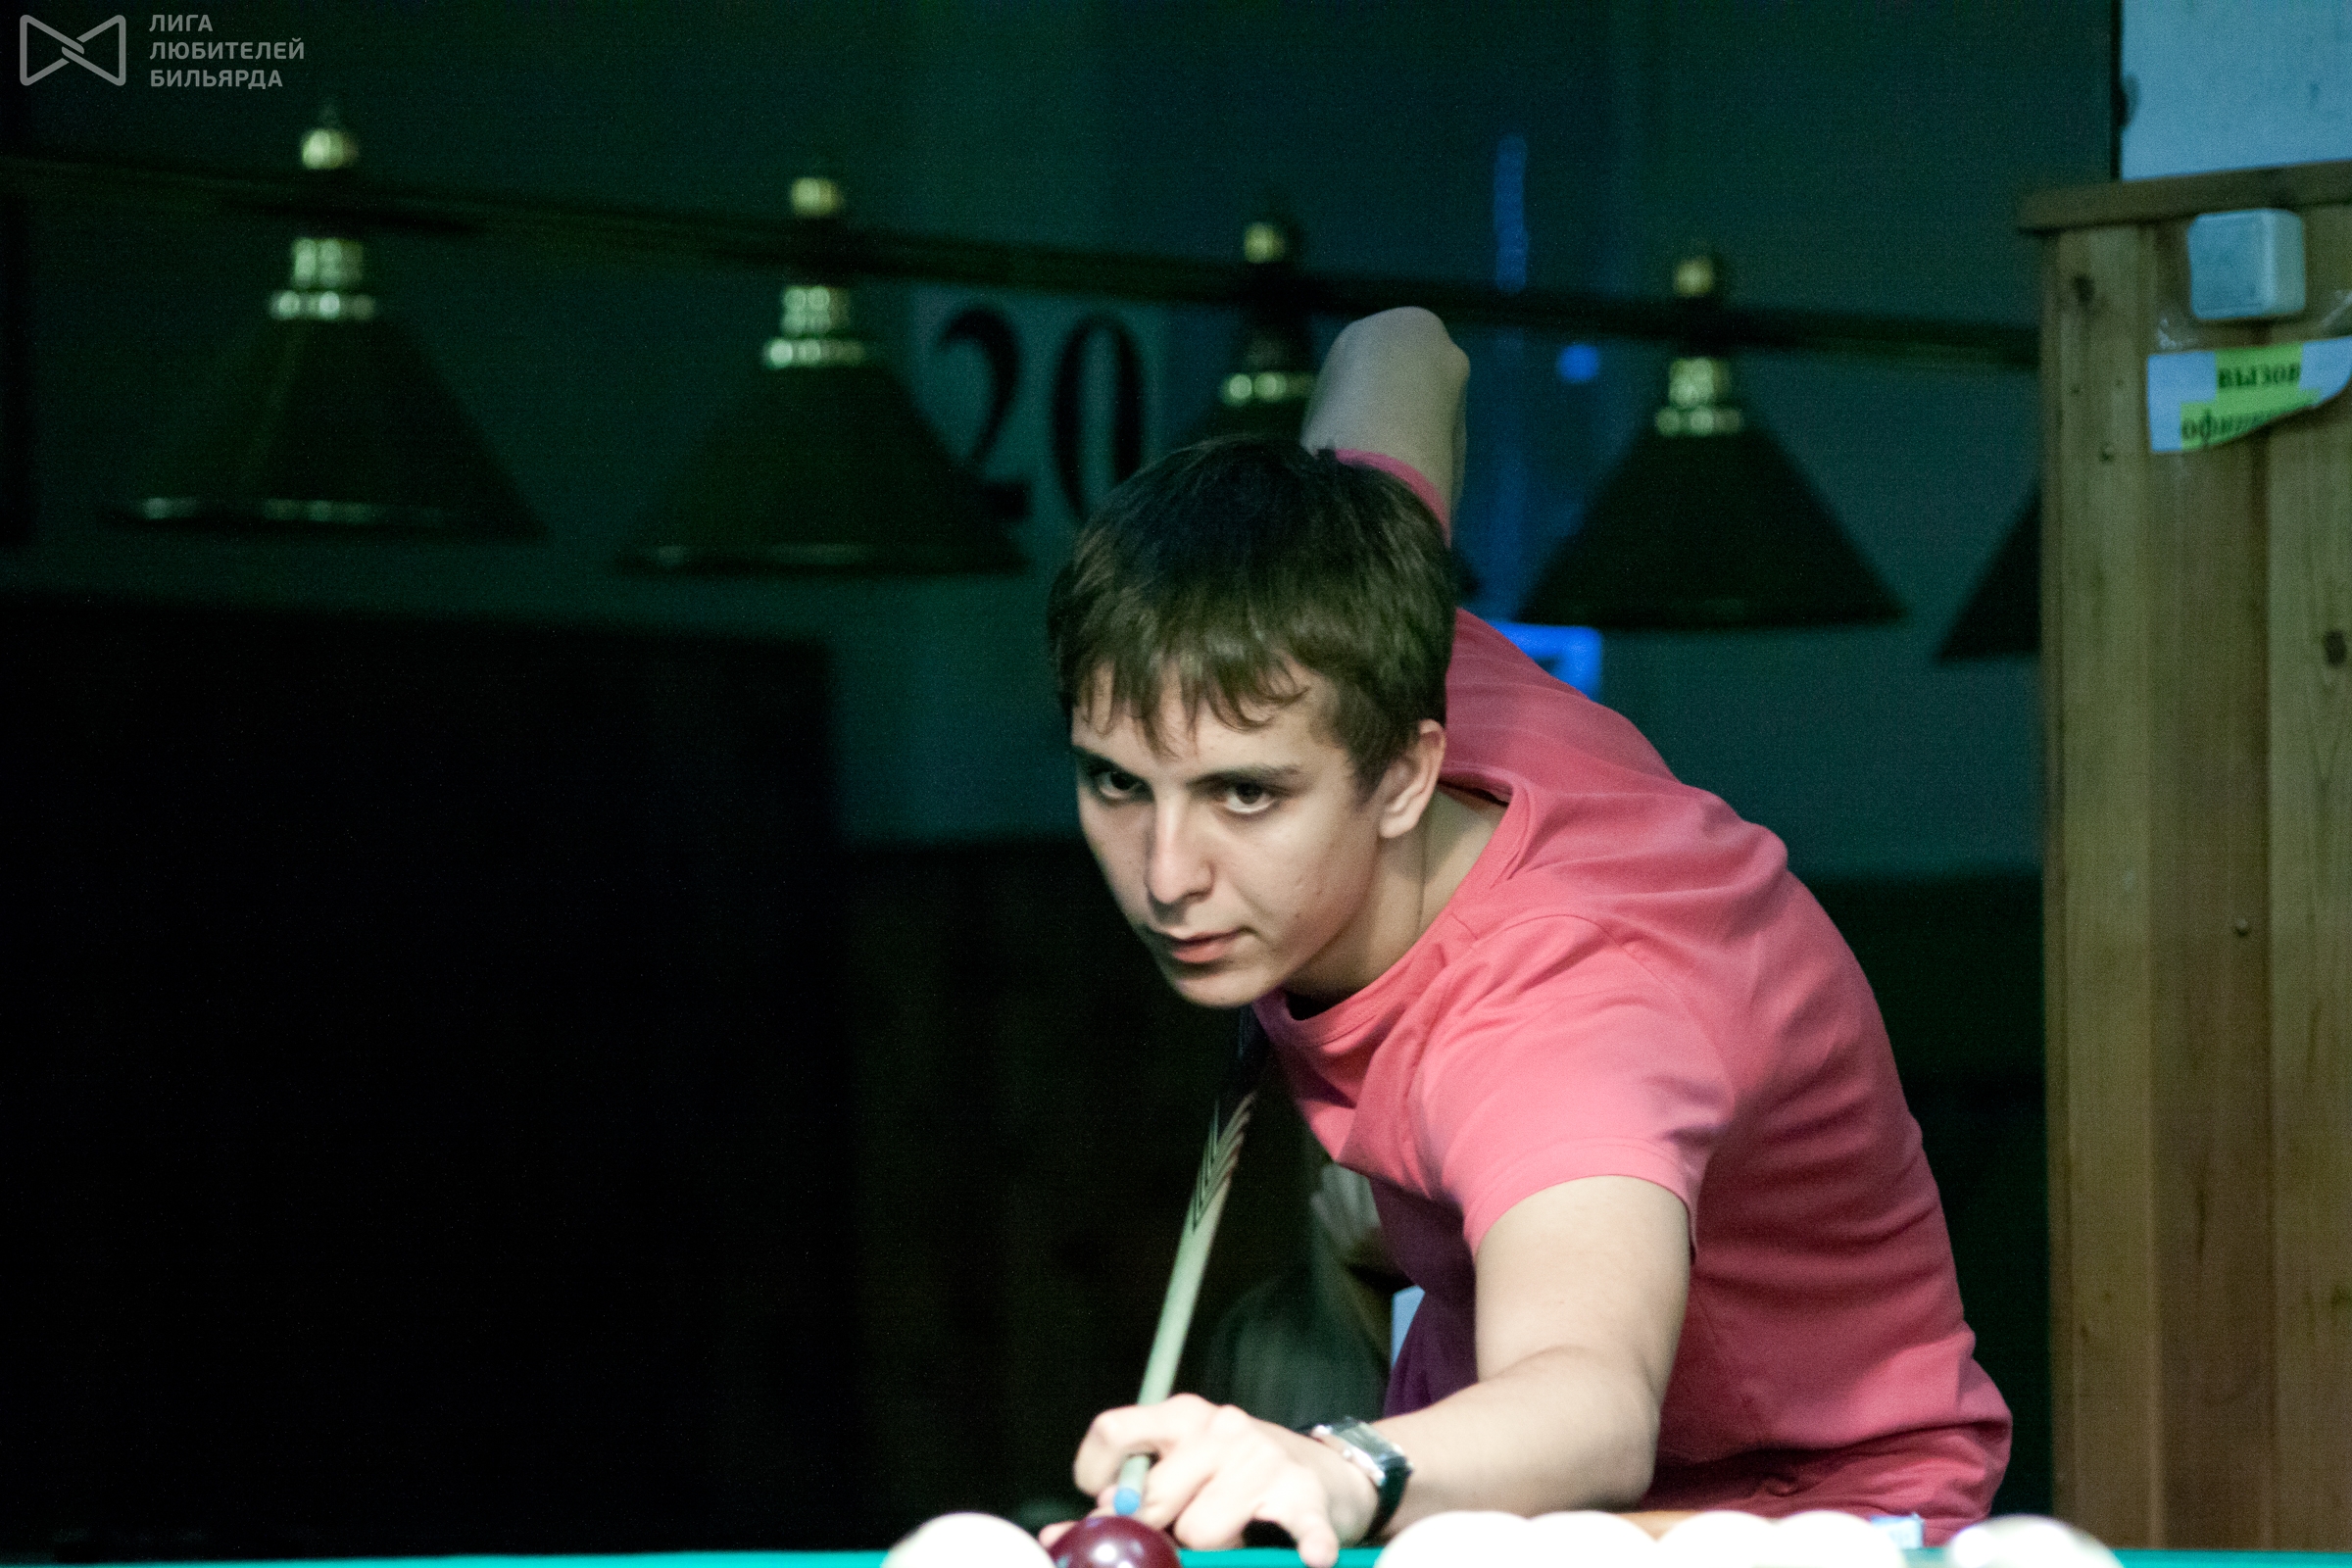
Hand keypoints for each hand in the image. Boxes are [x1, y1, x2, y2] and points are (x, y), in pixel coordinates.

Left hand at [1065, 1393, 1378, 1567]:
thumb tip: (1055, 1535)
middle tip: (1183, 1533)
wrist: (1328, 1471)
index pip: (1114, 1431)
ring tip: (1235, 1534)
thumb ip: (1125, 1497)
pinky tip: (1312, 1558)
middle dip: (1159, 1531)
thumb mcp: (1181, 1469)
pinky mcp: (1303, 1494)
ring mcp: (1263, 1458)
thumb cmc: (1238, 1476)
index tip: (1105, 1504)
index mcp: (1180, 1416)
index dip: (1096, 1475)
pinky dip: (1305, 1545)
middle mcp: (1220, 1427)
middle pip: (1154, 1499)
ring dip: (1214, 1547)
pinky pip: (1298, 1527)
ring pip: (1203, 1531)